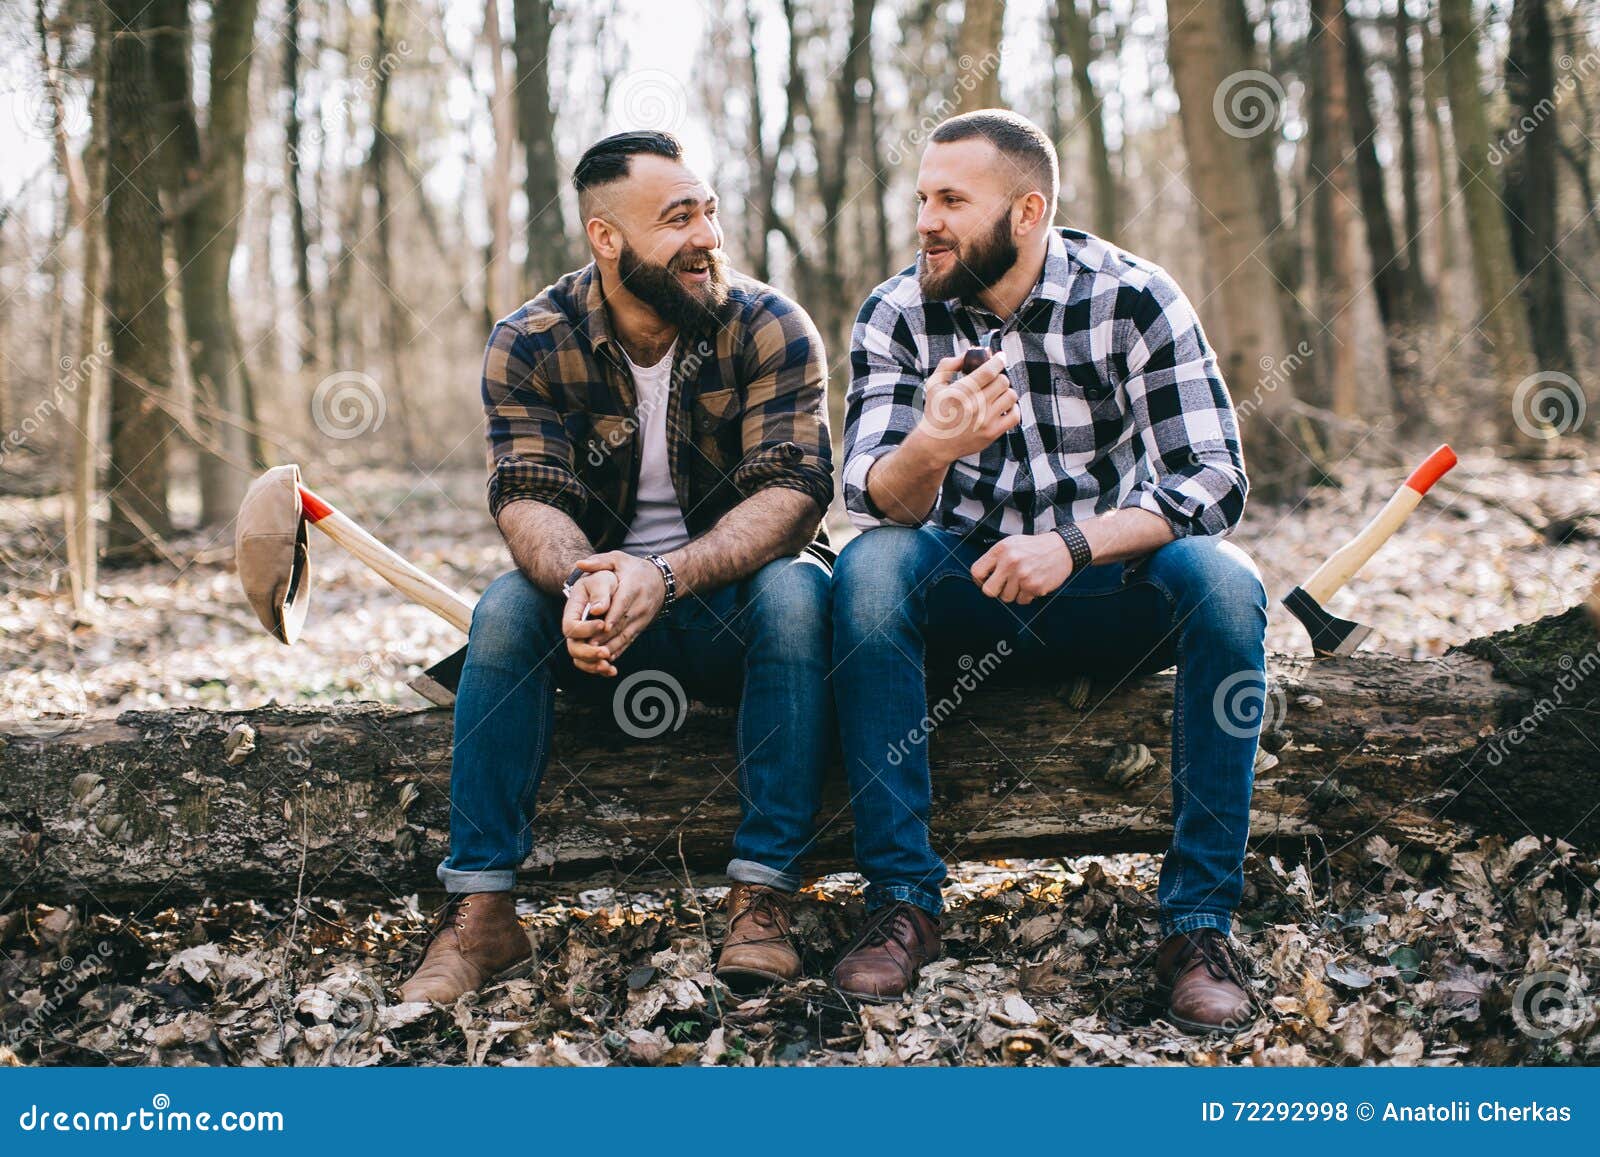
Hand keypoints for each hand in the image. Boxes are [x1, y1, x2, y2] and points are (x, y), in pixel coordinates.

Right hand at [563, 569, 619, 674]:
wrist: (609, 586)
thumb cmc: (603, 580)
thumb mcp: (602, 580)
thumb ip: (600, 593)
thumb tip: (598, 609)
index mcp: (572, 611)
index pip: (571, 626)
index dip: (585, 629)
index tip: (603, 625)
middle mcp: (575, 629)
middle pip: (573, 647)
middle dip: (588, 653)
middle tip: (604, 652)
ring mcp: (583, 640)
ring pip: (581, 660)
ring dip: (594, 666)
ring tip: (609, 667)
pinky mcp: (593, 647)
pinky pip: (592, 664)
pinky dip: (601, 670)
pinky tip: (613, 671)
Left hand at [571, 551, 666, 668]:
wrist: (661, 579)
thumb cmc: (634, 568)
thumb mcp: (618, 559)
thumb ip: (598, 561)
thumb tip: (580, 563)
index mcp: (632, 587)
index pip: (622, 604)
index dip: (612, 616)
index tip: (601, 627)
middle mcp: (639, 605)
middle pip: (622, 623)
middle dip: (607, 636)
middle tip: (590, 646)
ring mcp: (642, 618)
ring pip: (626, 635)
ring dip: (611, 647)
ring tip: (596, 656)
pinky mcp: (641, 627)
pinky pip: (629, 641)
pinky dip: (618, 650)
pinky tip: (606, 659)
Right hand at [914, 350, 1018, 462]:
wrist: (935, 444)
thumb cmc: (935, 412)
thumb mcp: (934, 384)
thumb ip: (949, 364)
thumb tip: (968, 354)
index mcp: (961, 391)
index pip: (989, 371)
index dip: (998, 360)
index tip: (1001, 357)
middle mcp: (976, 406)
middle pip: (1003, 381)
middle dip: (999, 377)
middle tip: (993, 380)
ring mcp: (986, 420)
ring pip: (1011, 396)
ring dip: (1005, 392)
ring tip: (996, 394)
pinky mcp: (992, 433)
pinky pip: (1015, 415)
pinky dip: (1012, 408)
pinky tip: (1002, 407)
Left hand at [971, 532, 1074, 603]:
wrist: (1062, 548)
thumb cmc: (1034, 547)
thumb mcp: (1011, 544)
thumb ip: (995, 558)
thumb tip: (981, 578)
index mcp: (1001, 549)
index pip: (977, 571)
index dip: (979, 580)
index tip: (985, 581)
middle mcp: (1010, 562)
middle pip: (988, 591)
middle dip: (995, 591)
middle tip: (1004, 586)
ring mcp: (1022, 575)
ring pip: (1006, 598)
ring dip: (1013, 593)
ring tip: (1023, 581)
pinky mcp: (1034, 586)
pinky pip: (1022, 600)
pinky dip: (1026, 595)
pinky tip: (1033, 583)